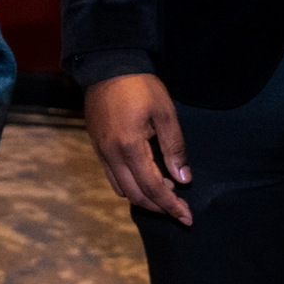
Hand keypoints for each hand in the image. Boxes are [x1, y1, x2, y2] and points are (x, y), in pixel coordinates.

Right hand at [85, 72, 191, 223]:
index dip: (171, 206)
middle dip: (159, 206)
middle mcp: (110, 154)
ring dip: (143, 196)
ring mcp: (100, 150)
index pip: (152, 188)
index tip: (188, 217)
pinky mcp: (96, 144)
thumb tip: (183, 180)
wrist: (107, 66)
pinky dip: (129, 184)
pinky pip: (111, 175)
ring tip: (165, 191)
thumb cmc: (141, 87)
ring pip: (120, 188)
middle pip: (134, 194)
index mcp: (129, 147)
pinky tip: (145, 176)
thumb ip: (174, 149)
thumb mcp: (166, 114)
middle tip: (180, 209)